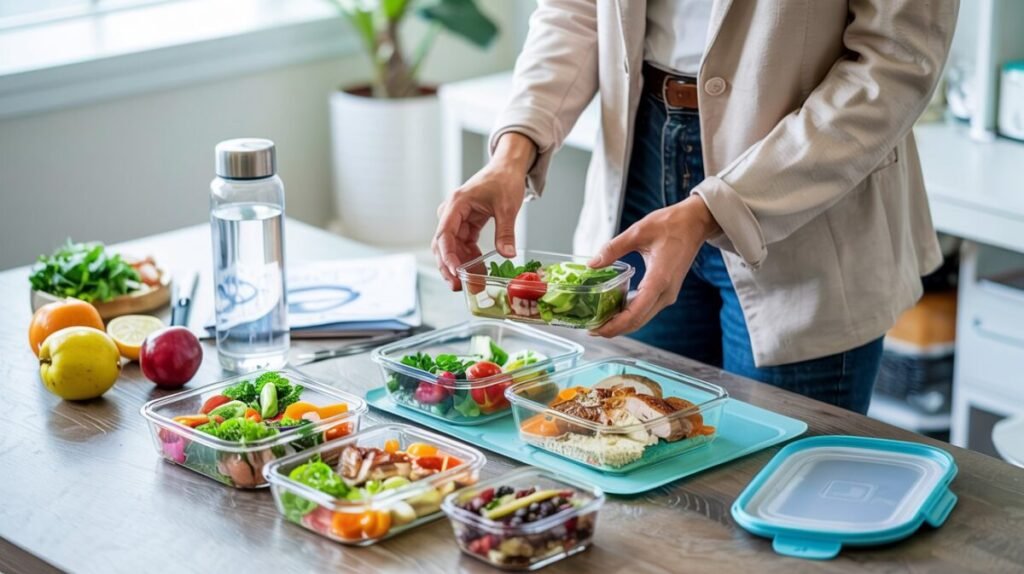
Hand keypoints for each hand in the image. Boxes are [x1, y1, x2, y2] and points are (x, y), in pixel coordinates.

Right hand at [432, 133, 535, 289]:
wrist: (507, 168)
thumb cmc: (504, 180)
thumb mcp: (507, 207)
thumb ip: (506, 231)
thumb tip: (508, 254)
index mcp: (457, 205)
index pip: (445, 235)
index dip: (448, 256)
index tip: (456, 272)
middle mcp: (452, 213)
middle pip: (443, 245)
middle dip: (450, 267)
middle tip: (459, 287)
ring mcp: (457, 220)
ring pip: (452, 248)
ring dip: (460, 267)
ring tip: (471, 285)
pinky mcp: (466, 225)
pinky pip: (463, 246)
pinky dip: (469, 259)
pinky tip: (477, 272)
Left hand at [589, 196, 720, 337]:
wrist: (695, 223)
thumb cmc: (671, 225)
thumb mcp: (637, 232)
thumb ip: (613, 249)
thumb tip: (592, 263)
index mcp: (659, 280)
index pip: (635, 313)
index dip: (614, 325)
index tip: (596, 330)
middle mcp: (665, 293)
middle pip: (637, 321)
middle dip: (614, 329)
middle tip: (591, 329)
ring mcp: (667, 294)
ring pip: (642, 318)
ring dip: (621, 323)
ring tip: (598, 321)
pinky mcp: (666, 291)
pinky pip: (646, 309)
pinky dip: (629, 314)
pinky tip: (613, 310)